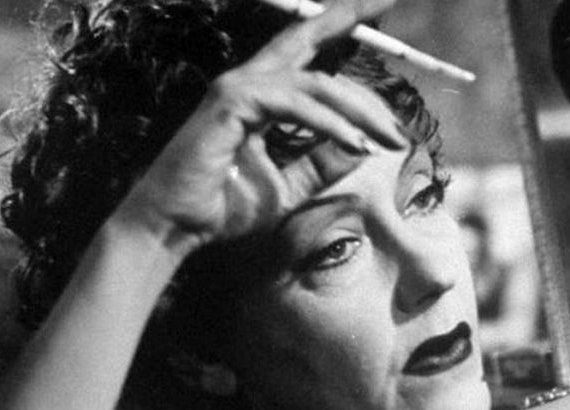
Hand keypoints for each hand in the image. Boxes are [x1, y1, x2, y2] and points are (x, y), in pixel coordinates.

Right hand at [114, 0, 405, 250]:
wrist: (177, 228)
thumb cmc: (223, 206)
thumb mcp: (289, 186)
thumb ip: (321, 164)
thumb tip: (362, 147)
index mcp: (261, 94)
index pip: (306, 51)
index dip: (340, 26)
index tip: (380, 12)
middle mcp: (249, 81)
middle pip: (308, 39)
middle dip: (348, 19)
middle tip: (386, 8)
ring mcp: (238, 87)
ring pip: (316, 83)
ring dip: (360, 110)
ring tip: (391, 139)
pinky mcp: (233, 104)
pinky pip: (296, 106)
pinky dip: (331, 125)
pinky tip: (358, 144)